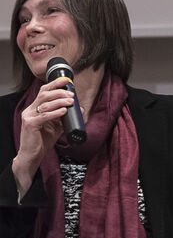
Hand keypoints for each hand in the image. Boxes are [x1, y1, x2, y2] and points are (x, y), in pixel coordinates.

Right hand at [12, 78, 73, 195]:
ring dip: (60, 101)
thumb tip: (79, 108)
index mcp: (35, 108)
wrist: (32, 155)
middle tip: (71, 95)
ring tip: (70, 102)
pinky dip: (55, 113)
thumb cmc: (42, 141)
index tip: (66, 81)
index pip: (43, 91)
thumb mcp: (56, 127)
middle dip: (59, 92)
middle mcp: (30, 110)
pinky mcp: (30, 124)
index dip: (54, 85)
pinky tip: (64, 111)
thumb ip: (64, 117)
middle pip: (44, 95)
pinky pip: (44, 116)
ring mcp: (29, 116)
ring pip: (45, 104)